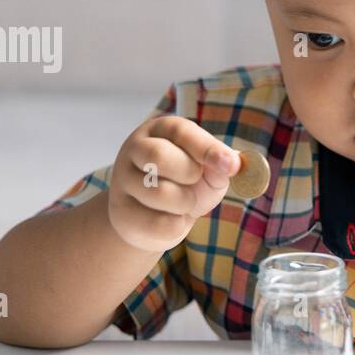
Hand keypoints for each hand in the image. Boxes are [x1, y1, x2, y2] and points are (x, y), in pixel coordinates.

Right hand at [107, 115, 241, 252]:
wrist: (156, 220)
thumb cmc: (186, 187)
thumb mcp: (209, 172)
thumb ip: (220, 166)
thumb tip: (232, 164)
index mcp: (160, 130)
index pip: (181, 132)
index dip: (207, 148)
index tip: (231, 165)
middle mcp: (135, 148)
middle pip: (159, 156)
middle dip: (189, 174)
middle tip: (194, 180)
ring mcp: (123, 180)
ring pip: (159, 193)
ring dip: (185, 203)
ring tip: (183, 203)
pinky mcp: (122, 212)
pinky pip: (158, 223)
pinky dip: (175, 225)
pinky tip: (168, 218)